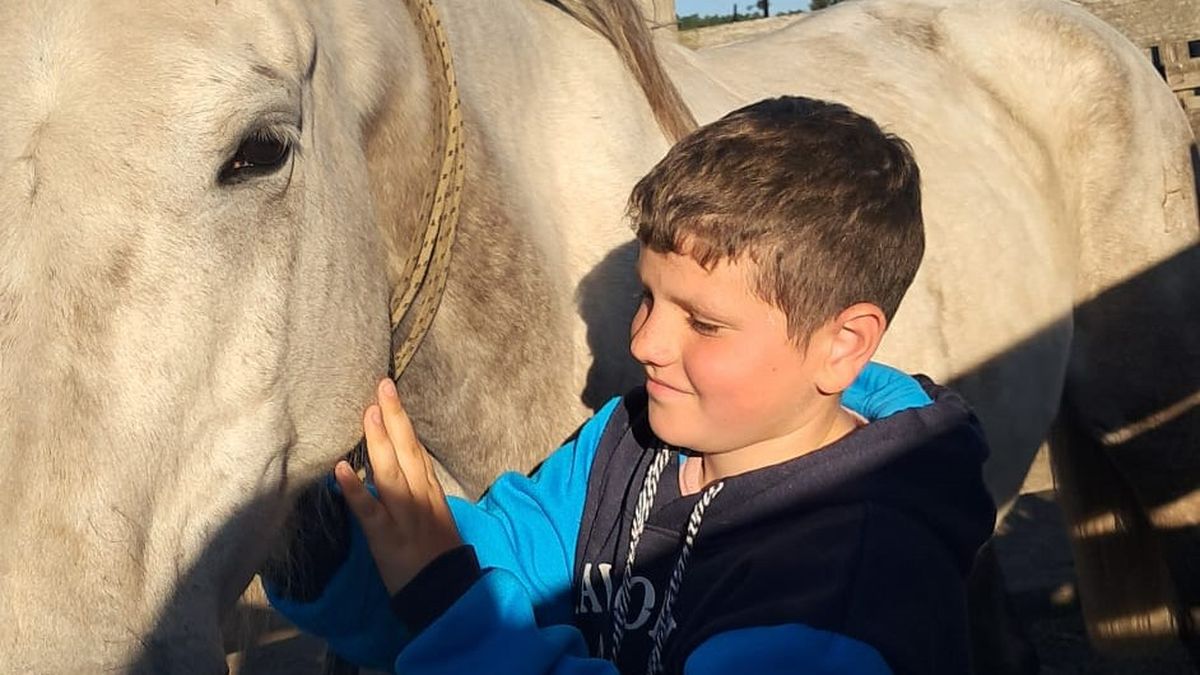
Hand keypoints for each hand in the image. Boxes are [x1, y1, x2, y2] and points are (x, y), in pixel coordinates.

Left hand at [334, 378, 462, 595]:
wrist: (447, 594)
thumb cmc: (438, 558)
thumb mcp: (435, 518)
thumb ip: (419, 493)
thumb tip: (402, 472)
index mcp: (431, 492)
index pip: (415, 450)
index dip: (402, 422)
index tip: (389, 395)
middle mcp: (420, 498)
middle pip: (408, 452)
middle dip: (395, 417)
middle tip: (382, 386)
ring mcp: (405, 517)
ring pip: (392, 474)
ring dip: (380, 442)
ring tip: (368, 413)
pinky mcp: (387, 538)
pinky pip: (369, 511)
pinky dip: (355, 490)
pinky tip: (340, 470)